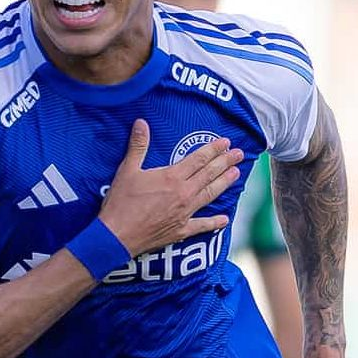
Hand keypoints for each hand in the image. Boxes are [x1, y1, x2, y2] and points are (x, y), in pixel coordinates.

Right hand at [98, 119, 241, 255]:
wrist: (118, 235)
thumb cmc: (121, 202)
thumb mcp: (127, 170)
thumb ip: (138, 146)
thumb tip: (141, 123)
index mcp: (172, 177)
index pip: (198, 159)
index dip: (213, 149)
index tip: (226, 143)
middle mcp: (184, 194)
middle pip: (209, 174)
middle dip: (225, 162)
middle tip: (239, 154)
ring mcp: (185, 213)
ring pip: (210, 194)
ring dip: (225, 183)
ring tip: (237, 174)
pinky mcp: (182, 230)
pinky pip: (202, 226)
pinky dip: (214, 222)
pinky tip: (225, 219)